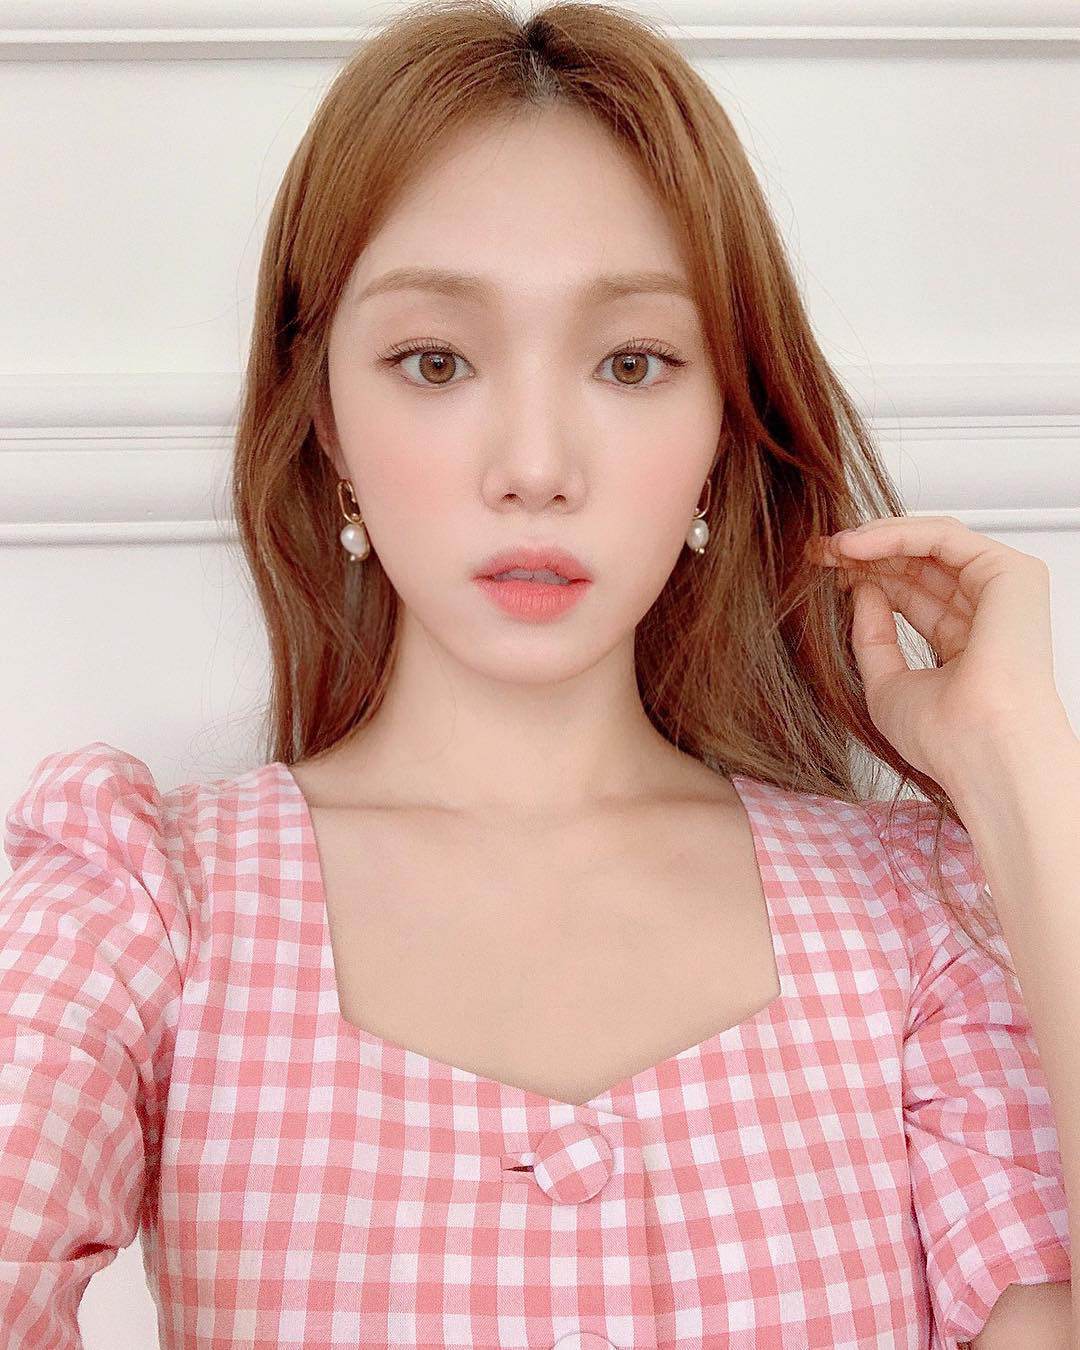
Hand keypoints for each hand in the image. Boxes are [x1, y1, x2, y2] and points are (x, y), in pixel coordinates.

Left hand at [805, 515, 1068, 787]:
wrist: (978, 750)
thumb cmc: (945, 737)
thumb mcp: (887, 683)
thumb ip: (872, 635)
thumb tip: (861, 589)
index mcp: (965, 643)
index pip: (912, 593)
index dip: (867, 577)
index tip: (822, 571)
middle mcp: (988, 613)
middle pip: (920, 564)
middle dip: (867, 553)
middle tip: (820, 551)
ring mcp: (1002, 590)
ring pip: (931, 543)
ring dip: (877, 539)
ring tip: (832, 547)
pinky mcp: (1010, 572)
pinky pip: (944, 536)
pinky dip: (896, 533)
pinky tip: (855, 545)